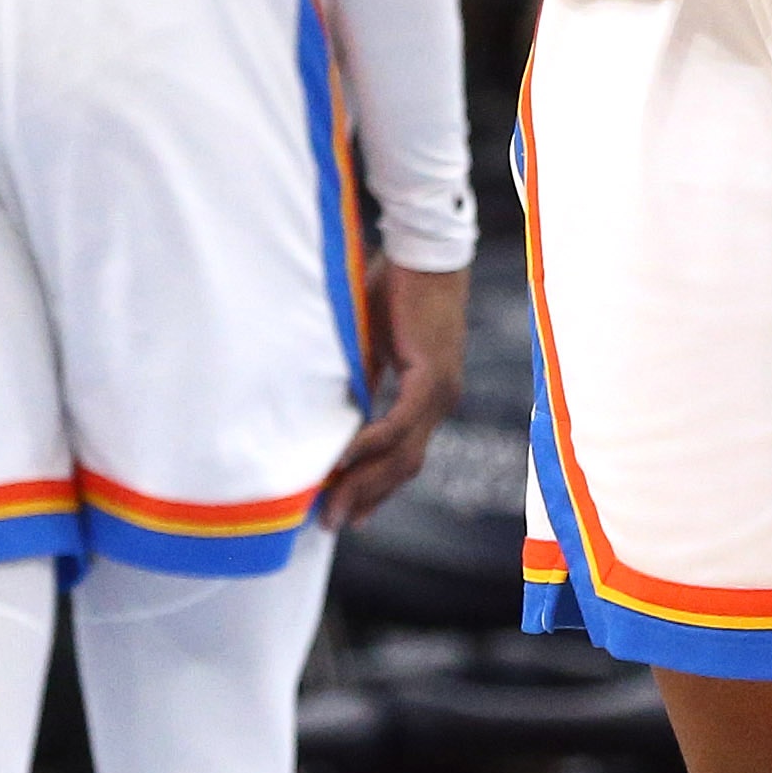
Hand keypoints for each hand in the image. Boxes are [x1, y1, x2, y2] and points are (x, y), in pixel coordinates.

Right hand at [319, 265, 471, 526]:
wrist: (422, 249)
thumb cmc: (397, 287)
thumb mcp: (370, 343)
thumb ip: (363, 378)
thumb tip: (337, 410)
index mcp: (430, 394)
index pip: (406, 454)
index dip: (379, 486)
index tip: (352, 513)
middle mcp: (441, 399)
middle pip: (405, 466)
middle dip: (366, 496)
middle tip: (332, 523)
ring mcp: (440, 392)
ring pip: (403, 454)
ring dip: (364, 481)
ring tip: (330, 504)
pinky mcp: (431, 376)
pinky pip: (398, 423)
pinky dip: (370, 445)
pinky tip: (342, 460)